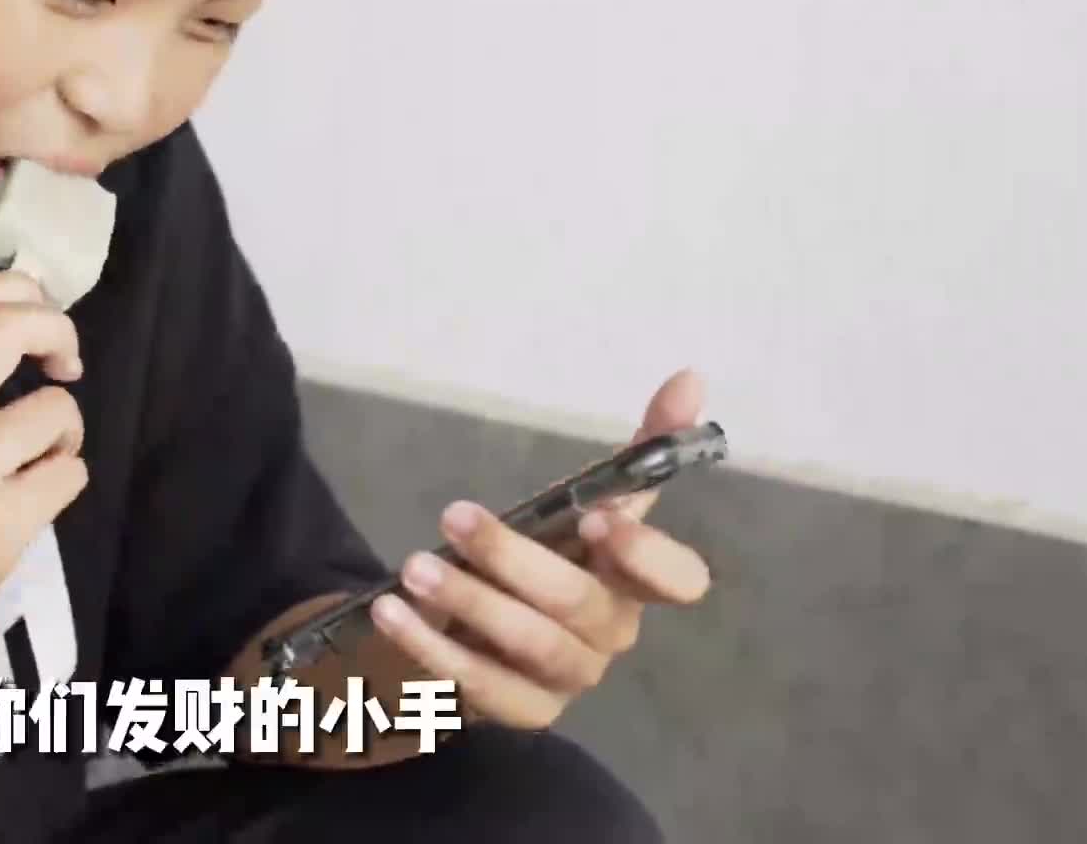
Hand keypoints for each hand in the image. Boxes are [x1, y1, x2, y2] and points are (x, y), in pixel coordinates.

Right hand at [0, 271, 89, 677]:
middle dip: (58, 332)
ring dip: (63, 431)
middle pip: (11, 328)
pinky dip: (63, 480)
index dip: (18, 290)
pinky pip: (70, 472)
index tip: (38, 314)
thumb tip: (20, 322)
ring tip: (36, 460)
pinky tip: (31, 500)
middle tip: (65, 364)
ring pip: (56, 409)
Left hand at [368, 370, 713, 729]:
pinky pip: (481, 687)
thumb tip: (691, 376)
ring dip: (469, 603)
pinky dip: (432, 650)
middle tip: (454, 517)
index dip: (646, 556)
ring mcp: (570, 677)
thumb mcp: (582, 497)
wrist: (479, 625)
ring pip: (529, 645)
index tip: (599, 517)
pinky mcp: (523, 710)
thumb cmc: (545, 555)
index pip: (679, 581)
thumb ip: (637, 450)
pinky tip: (394, 614)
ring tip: (411, 568)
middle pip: (579, 604)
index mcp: (635, 578)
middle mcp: (611, 632)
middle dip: (516, 561)